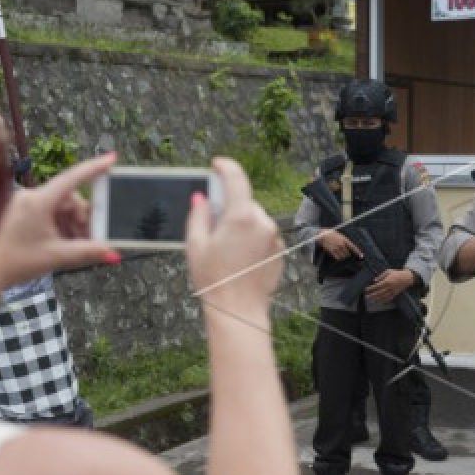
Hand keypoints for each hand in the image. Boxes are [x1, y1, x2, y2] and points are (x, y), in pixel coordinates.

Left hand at [0, 153, 117, 290]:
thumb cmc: (17, 262)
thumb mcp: (57, 256)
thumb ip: (88, 252)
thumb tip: (113, 253)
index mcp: (38, 202)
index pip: (72, 179)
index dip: (94, 168)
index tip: (112, 158)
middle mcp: (31, 197)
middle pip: (69, 198)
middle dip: (82, 217)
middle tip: (89, 237)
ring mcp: (25, 203)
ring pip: (61, 206)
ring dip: (71, 224)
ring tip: (74, 245)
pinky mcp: (22, 211)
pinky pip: (49, 212)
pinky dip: (60, 225)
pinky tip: (62, 242)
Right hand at [187, 157, 283, 317]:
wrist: (239, 309)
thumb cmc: (214, 280)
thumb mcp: (196, 245)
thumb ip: (199, 215)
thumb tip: (201, 198)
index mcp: (240, 216)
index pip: (235, 177)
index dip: (225, 166)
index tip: (217, 165)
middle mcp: (262, 222)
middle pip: (244, 202)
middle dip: (229, 207)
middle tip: (213, 224)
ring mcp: (273, 236)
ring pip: (254, 219)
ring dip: (241, 224)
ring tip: (226, 249)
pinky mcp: (278, 250)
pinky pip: (263, 235)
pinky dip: (252, 238)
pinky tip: (239, 258)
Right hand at [317, 229, 362, 260]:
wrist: (323, 234)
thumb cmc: (331, 234)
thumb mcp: (340, 235)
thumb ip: (345, 241)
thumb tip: (349, 248)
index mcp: (345, 239)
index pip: (353, 247)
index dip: (358, 252)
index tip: (362, 256)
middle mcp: (342, 244)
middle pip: (348, 253)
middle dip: (348, 255)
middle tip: (347, 256)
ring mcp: (337, 248)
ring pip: (343, 256)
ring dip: (343, 257)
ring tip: (341, 256)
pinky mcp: (332, 251)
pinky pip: (337, 258)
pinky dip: (338, 258)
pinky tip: (337, 257)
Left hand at [365, 269, 415, 303]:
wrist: (407, 277)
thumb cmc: (397, 273)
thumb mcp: (388, 271)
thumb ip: (381, 276)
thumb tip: (375, 280)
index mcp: (387, 281)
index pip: (377, 286)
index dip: (371, 288)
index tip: (366, 290)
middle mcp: (389, 287)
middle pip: (379, 292)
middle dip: (372, 295)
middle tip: (367, 297)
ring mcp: (392, 291)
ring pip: (383, 296)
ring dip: (377, 299)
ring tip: (372, 300)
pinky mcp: (395, 294)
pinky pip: (389, 298)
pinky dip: (384, 300)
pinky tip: (380, 301)